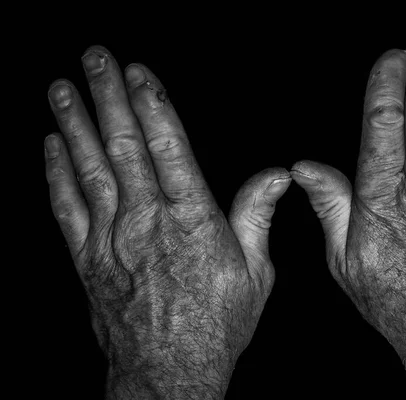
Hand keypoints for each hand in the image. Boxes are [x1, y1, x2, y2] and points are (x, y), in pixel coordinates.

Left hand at [45, 46, 290, 398]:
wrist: (169, 372)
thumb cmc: (216, 324)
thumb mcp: (255, 271)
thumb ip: (258, 216)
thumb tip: (276, 175)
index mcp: (192, 219)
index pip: (168, 147)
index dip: (152, 104)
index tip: (139, 72)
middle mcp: (148, 220)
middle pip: (124, 146)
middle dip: (108, 96)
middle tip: (94, 59)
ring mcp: (113, 238)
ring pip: (90, 168)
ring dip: (75, 123)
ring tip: (63, 88)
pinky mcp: (88, 258)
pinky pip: (67, 207)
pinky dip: (56, 172)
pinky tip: (52, 145)